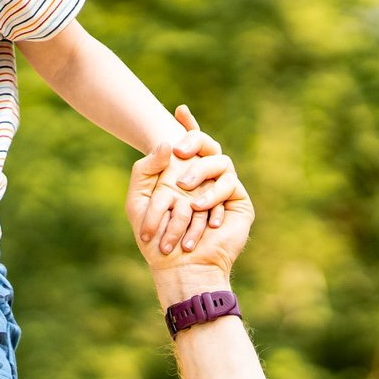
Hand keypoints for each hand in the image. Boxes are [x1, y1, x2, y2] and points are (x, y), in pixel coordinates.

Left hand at [137, 106, 237, 254]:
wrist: (180, 267)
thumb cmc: (156, 239)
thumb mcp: (139, 202)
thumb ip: (144, 170)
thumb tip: (165, 142)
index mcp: (182, 177)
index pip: (189, 145)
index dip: (187, 127)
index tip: (179, 111)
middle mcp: (205, 180)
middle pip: (209, 145)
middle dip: (195, 140)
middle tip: (180, 150)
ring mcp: (224, 191)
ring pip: (221, 161)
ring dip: (201, 172)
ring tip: (185, 191)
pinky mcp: (238, 204)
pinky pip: (230, 184)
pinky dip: (213, 194)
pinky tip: (200, 208)